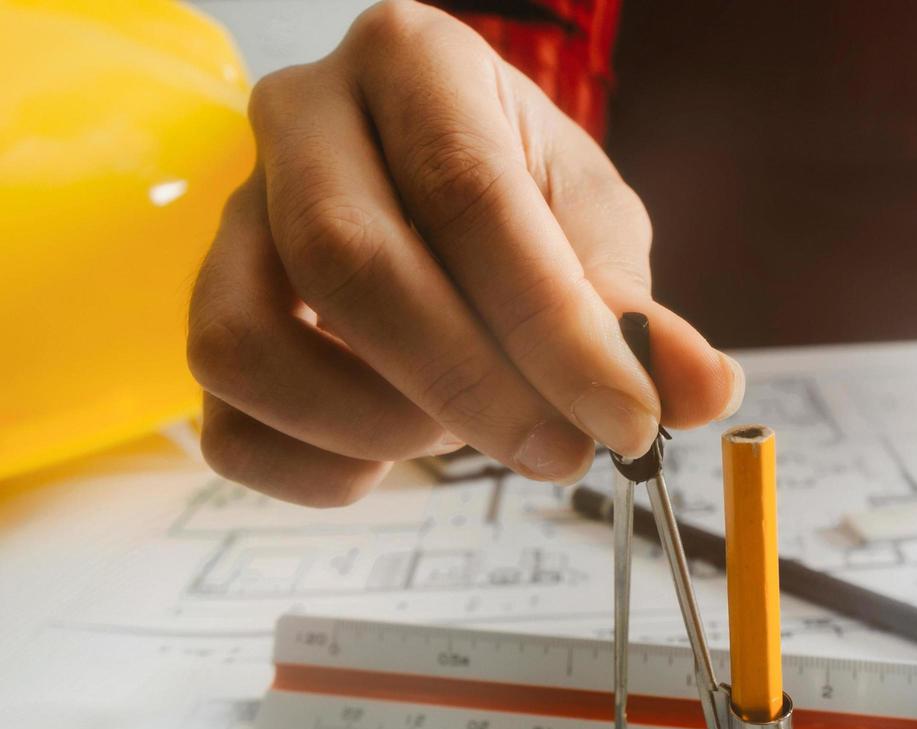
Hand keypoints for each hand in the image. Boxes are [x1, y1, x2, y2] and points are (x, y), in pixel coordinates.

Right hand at [186, 1, 737, 505]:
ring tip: (470, 436)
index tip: (629, 418)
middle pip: (348, 263)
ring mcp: (229, 216)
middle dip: (469, 386)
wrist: (435, 188)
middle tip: (563, 453)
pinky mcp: (205, 308)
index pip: (468, 196)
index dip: (553, 326)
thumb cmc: (522, 196)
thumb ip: (640, 312)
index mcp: (412, 63)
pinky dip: (316, 468)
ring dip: (374, 426)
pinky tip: (396, 458)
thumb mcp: (595, 225)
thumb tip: (701, 392)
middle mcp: (299, 120)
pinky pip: (222, 419)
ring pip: (246, 343)